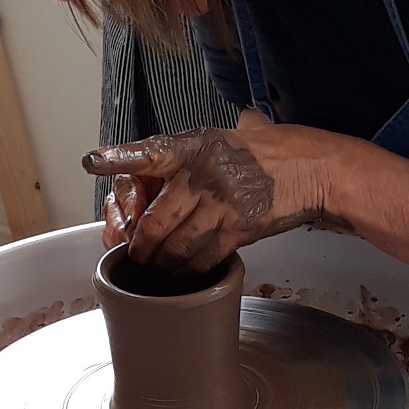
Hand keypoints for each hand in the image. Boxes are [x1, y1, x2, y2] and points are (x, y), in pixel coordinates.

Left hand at [83, 110, 340, 273]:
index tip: (93, 161)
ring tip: (154, 271)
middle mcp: (200, 175)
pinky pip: (202, 259)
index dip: (117, 158)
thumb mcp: (236, 133)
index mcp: (194, 146)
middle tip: (134, 255)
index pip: (147, 153)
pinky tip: (185, 275)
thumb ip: (211, 140)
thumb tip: (209, 134)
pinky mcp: (236, 230)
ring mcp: (217, 205)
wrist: (315, 169)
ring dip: (160, 264)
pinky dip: (189, 271)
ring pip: (173, 247)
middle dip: (139, 246)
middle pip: (153, 221)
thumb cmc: (279, 151)